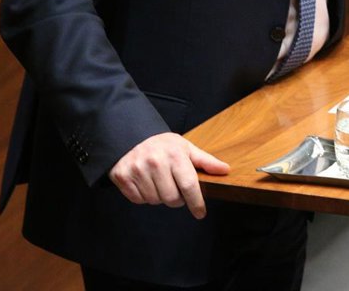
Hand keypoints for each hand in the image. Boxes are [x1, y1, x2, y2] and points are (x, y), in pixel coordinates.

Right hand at [108, 132, 229, 218]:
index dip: (196, 203)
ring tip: (159, 182)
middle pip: (172, 199)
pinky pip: (138, 200)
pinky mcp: (122, 177)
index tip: (200, 213)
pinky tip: (146, 183)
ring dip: (160, 197)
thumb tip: (226, 170)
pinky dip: (144, 197)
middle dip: (177, 200)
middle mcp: (155, 162)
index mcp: (175, 155)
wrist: (132, 136)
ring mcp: (137, 170)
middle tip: (175, 189)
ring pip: (155, 201)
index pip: (189, 186)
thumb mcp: (186, 148)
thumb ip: (205, 161)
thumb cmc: (163, 145)